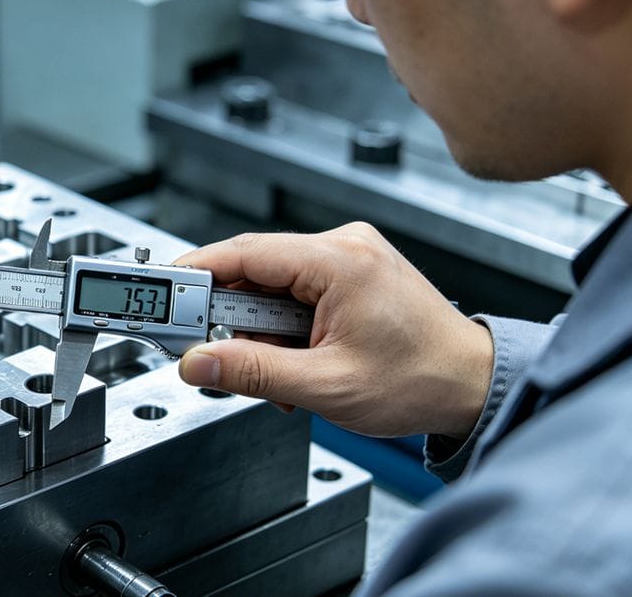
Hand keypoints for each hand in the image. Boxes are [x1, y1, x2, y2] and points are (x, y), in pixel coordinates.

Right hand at [175, 223, 493, 439]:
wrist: (472, 384)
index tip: (159, 294)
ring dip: (260, 331)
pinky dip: (282, 328)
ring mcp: (350, 256)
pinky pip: (294, 292)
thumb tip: (198, 361)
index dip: (193, 274)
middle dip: (230, 317)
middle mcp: (345, 246)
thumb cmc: (422, 379)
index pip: (243, 253)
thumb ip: (253, 372)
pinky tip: (297, 361)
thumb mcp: (326, 385)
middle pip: (252, 269)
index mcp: (340, 261)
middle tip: (214, 354)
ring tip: (282, 375)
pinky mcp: (351, 272)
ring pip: (270, 285)